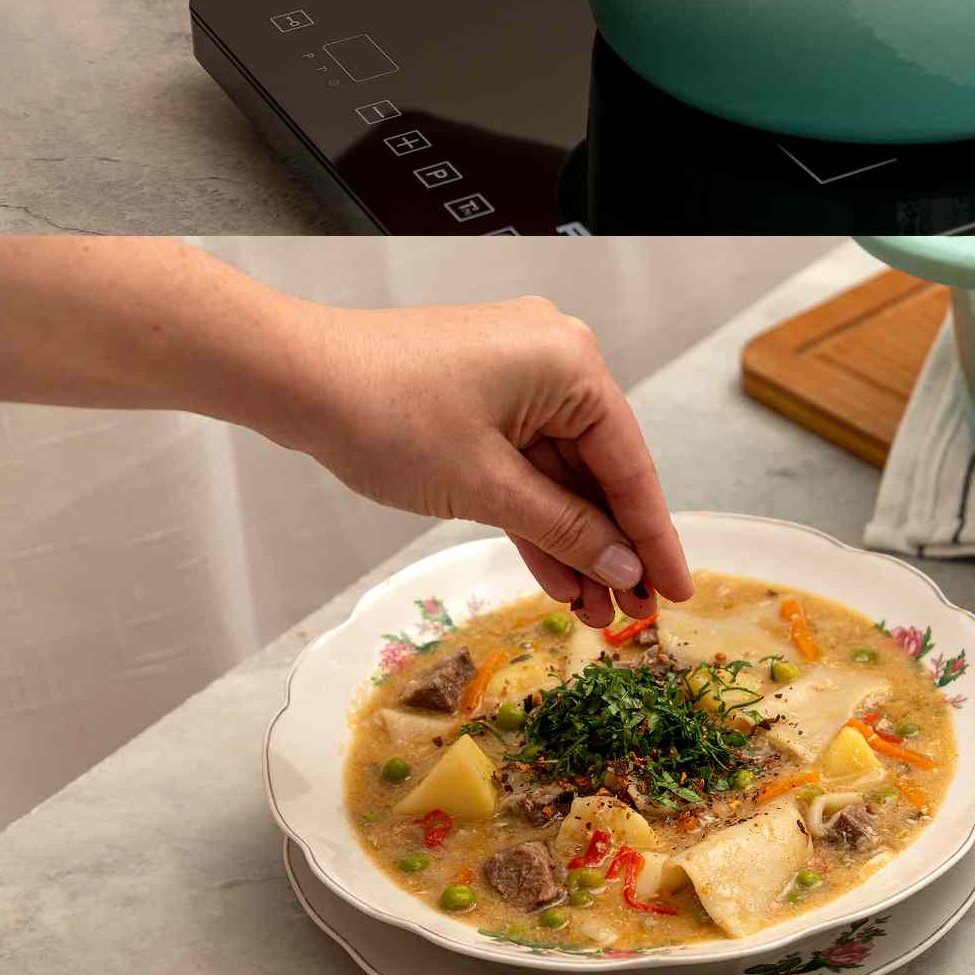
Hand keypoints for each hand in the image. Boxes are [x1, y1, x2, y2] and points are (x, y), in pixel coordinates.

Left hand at [287, 295, 693, 627]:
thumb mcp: (486, 486)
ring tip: (594, 611)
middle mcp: (553, 359)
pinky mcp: (480, 395)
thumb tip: (623, 565)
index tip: (676, 591)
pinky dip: (534, 515)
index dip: (654, 537)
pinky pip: (522, 462)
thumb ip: (564, 528)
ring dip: (573, 540)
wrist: (298, 378)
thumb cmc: (388, 414)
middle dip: (611, 547)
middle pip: (598, 469)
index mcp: (571, 363)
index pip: (630, 464)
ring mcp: (514, 376)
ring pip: (559, 473)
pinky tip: (557, 576)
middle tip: (634, 615)